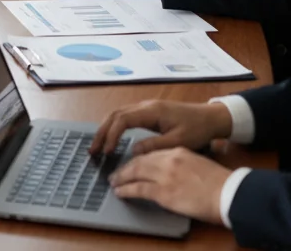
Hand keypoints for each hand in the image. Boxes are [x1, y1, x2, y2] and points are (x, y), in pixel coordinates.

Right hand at [93, 100, 232, 155]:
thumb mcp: (178, 142)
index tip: (108, 152)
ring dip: (106, 128)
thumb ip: (155, 146)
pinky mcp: (149, 112)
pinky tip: (112, 138)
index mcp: (151, 111)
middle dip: (102, 131)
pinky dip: (115, 126)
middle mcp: (144, 106)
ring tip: (99, 146)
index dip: (112, 135)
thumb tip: (133, 151)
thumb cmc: (197, 129)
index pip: (122, 120)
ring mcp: (146, 107)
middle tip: (93, 149)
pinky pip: (125, 116)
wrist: (211, 117)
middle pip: (115, 114)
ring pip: (118, 114)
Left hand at [109, 147, 228, 225]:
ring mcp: (165, 176)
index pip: (151, 153)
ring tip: (114, 182)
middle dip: (126, 167)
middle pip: (140, 161)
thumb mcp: (198, 163)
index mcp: (178, 151)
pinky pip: (139, 189)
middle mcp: (168, 160)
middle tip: (116, 172)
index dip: (138, 159)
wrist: (230, 193)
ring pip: (135, 173)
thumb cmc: (221, 182)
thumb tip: (172, 171)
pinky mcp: (164, 193)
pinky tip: (120, 191)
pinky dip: (126, 190)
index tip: (132, 163)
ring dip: (122, 177)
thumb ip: (182, 163)